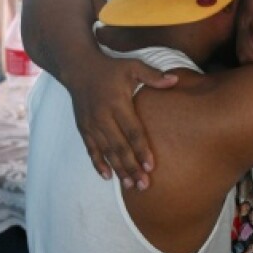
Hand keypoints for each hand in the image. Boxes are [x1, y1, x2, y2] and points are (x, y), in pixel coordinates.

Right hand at [66, 54, 177, 189]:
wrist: (78, 68)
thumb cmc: (110, 68)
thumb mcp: (132, 66)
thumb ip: (153, 75)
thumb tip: (175, 80)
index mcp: (117, 103)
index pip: (132, 131)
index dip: (142, 149)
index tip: (151, 167)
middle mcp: (103, 116)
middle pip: (119, 147)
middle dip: (132, 167)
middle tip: (144, 185)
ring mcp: (91, 124)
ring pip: (106, 152)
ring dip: (118, 170)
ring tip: (131, 185)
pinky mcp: (83, 128)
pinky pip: (91, 149)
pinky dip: (98, 163)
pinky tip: (108, 177)